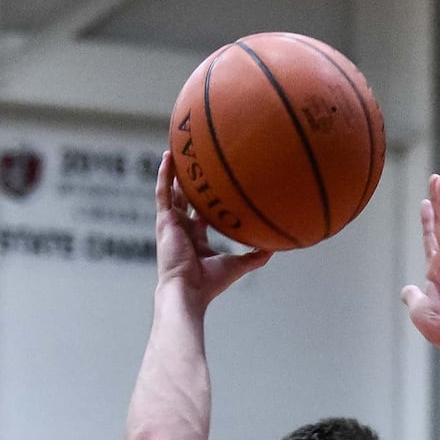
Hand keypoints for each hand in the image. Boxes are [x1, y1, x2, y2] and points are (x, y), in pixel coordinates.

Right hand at [154, 153, 270, 304]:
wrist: (190, 290)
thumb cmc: (210, 282)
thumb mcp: (238, 264)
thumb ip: (255, 255)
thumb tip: (276, 247)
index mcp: (196, 238)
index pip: (200, 214)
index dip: (207, 200)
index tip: (216, 184)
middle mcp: (182, 228)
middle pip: (185, 199)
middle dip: (188, 182)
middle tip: (194, 161)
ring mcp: (171, 223)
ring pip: (171, 191)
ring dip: (174, 171)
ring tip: (177, 149)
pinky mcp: (164, 220)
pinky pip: (163, 192)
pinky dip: (165, 174)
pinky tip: (169, 157)